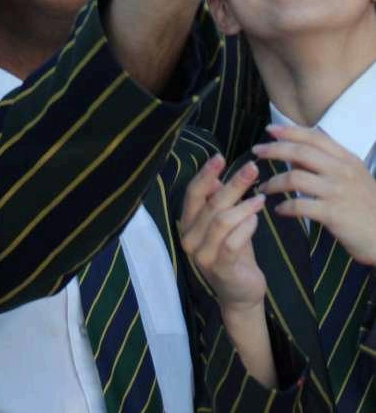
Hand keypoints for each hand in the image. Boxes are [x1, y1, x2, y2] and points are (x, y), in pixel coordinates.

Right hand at [180, 156, 267, 311]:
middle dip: (233, 184)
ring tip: (261, 198)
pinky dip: (247, 227)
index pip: (193, 193)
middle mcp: (190, 238)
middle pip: (211, 204)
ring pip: (222, 221)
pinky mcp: (221, 269)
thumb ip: (218, 201)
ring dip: (244, 206)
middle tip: (252, 168)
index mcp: (188, 223)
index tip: (220, 157)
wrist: (241, 294)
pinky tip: (256, 219)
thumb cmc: (234, 252)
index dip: (206, 174)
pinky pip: (233, 242)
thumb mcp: (225, 223)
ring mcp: (203, 255)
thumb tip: (218, 174)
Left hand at [255, 124, 375, 264]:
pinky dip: (285, 207)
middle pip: (300, 152)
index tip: (269, 130)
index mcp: (347, 159)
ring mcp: (337, 192)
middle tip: (256, 152)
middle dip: (274, 150)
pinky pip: (300, 206)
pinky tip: (279, 210)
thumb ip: (327, 163)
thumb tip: (293, 154)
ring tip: (264, 188)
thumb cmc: (367, 207)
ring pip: (295, 177)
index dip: (290, 131)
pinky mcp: (333, 214)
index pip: (315, 136)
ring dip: (274, 181)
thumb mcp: (353, 177)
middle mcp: (342, 171)